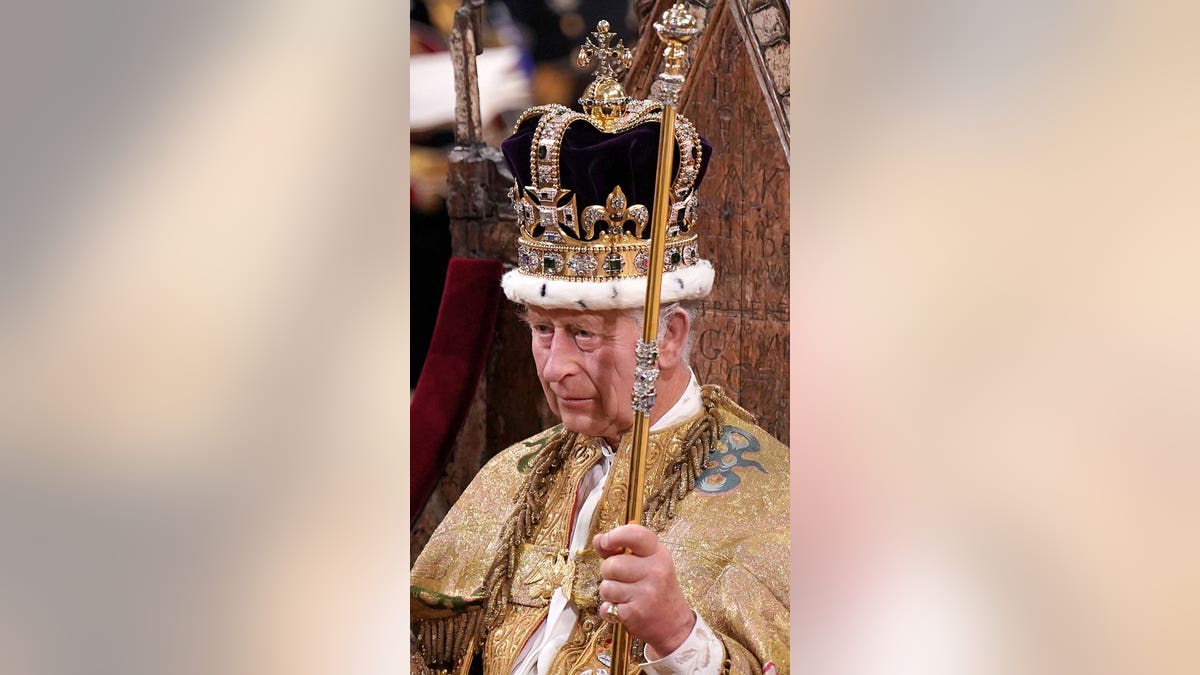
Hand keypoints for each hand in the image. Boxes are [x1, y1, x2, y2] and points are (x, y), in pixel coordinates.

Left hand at [592, 524, 695, 658]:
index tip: (606, 542)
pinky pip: (606, 606)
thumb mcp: (647, 564)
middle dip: (609, 573)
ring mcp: (646, 593)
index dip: (614, 536)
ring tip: (626, 596)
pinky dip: (610, 609)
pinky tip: (626, 609)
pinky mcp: (636, 612)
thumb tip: (598, 539)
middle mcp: (655, 571)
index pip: (635, 534)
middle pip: (612, 565)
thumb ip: (621, 550)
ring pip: (606, 587)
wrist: (674, 624)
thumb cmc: (656, 589)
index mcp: (658, 554)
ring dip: (610, 593)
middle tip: (622, 580)